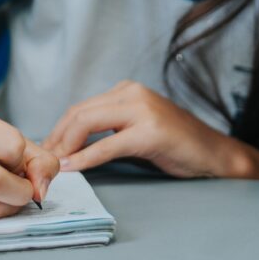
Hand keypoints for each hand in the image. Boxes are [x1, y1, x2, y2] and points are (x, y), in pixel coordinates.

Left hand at [42, 81, 233, 177]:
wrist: (215, 155)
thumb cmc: (176, 146)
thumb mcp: (136, 130)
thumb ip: (108, 130)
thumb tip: (70, 146)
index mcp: (127, 90)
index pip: (80, 108)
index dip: (57, 131)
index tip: (46, 152)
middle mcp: (132, 93)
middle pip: (78, 113)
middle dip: (56, 139)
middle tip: (43, 162)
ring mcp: (142, 110)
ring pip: (87, 123)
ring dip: (65, 147)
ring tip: (53, 167)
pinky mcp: (150, 132)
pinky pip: (107, 145)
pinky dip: (85, 158)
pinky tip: (73, 168)